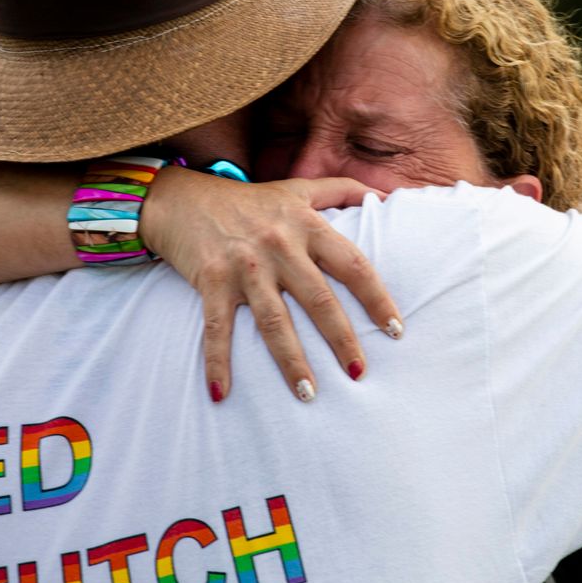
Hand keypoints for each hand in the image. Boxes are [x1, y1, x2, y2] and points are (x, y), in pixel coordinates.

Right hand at [141, 167, 399, 402]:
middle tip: (359, 373)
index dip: (378, 298)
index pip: (353, 265)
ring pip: (274, 321)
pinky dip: (217, 361)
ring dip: (291, 360)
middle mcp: (280, 246)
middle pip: (318, 299)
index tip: (397, 329)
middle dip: (341, 339)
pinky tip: (221, 393)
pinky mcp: (212, 281)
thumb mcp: (298, 189)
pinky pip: (217, 328)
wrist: (183, 197)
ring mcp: (245, 266)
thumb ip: (342, 189)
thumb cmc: (249, 200)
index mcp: (307, 226)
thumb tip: (387, 193)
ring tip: (308, 394)